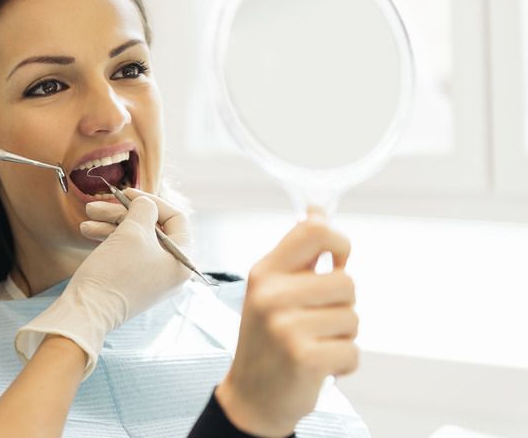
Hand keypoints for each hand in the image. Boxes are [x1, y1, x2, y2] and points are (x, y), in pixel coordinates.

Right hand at [15, 190, 191, 377]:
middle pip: (152, 228)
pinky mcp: (133, 282)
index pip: (176, 218)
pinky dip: (110, 239)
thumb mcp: (132, 231)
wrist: (87, 312)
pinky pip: (126, 253)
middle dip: (122, 213)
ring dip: (110, 224)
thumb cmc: (115, 271)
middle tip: (96, 206)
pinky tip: (88, 231)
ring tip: (87, 217)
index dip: (151, 201)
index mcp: (182, 260)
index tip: (126, 193)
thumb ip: (144, 209)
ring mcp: (152, 278)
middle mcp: (171, 271)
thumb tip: (145, 204)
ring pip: (135, 239)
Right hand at [217, 212, 357, 437]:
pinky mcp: (303, 358)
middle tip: (315, 322)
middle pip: (347, 280)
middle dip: (343, 305)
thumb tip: (317, 209)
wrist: (251, 396)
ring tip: (314, 344)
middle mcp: (271, 294)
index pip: (314, 231)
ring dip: (343, 336)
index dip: (340, 242)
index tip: (338, 261)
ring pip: (353, 317)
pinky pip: (352, 350)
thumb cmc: (269, 338)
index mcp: (265, 272)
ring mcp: (285, 326)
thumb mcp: (272, 289)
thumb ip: (299, 253)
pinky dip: (344, 363)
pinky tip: (319, 367)